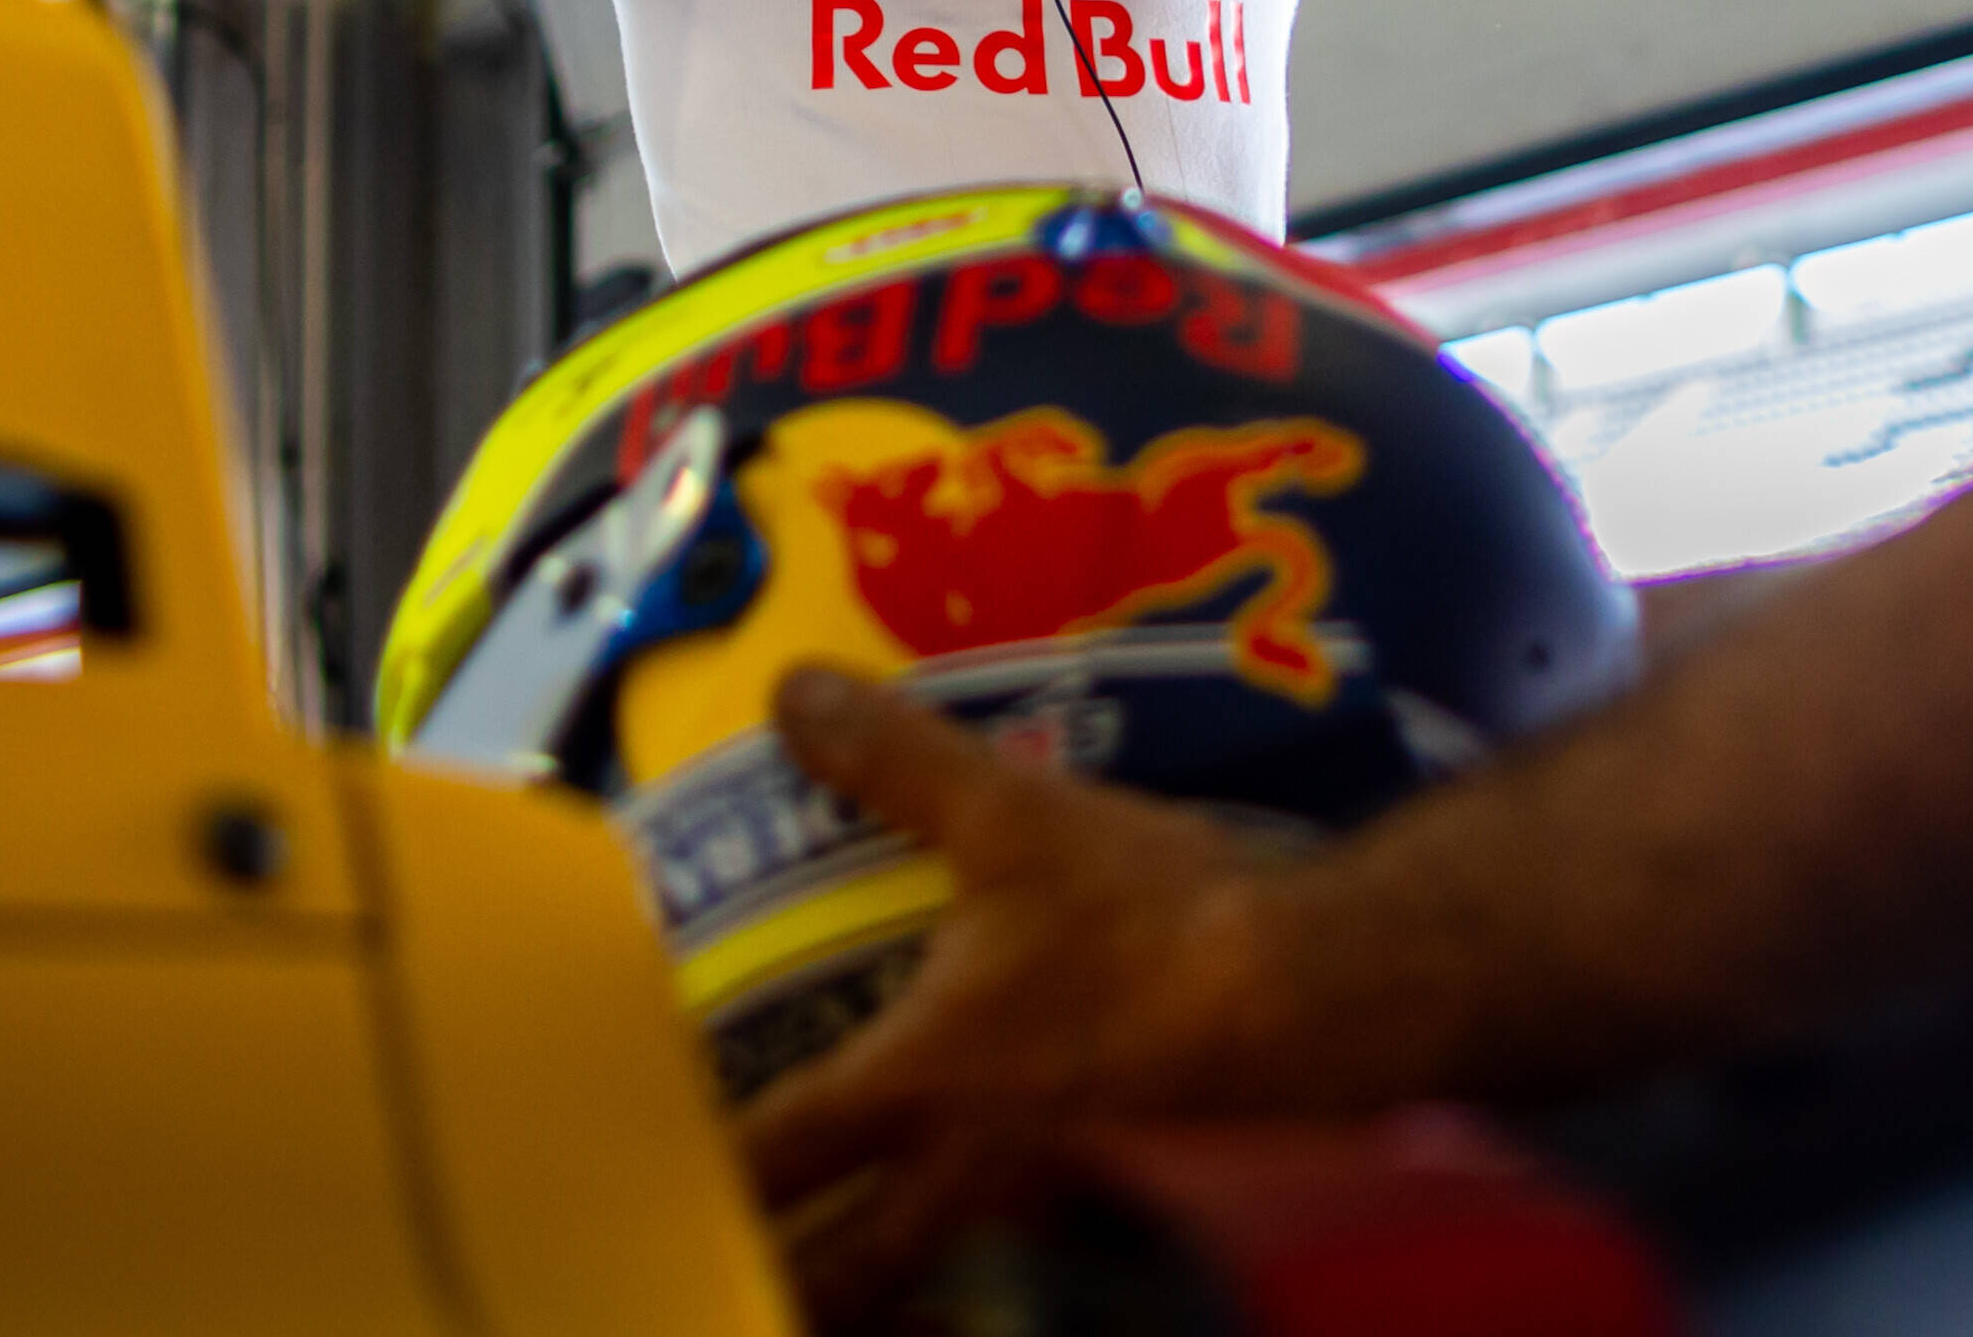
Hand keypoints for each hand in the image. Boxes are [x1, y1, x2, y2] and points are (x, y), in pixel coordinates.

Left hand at [737, 665, 1281, 1321]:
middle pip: (843, 1283)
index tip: (644, 1191)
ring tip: (853, 1262)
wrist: (1328, 996)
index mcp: (921, 1088)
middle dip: (786, 1287)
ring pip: (939, 1289)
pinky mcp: (1136, 1215)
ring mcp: (1057, 1215)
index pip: (774, 1161)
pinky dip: (1001, 1271)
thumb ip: (896, 760)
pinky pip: (1040, 1268)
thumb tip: (795, 694)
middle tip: (733, 1273)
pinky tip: (1004, 1229)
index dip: (701, 1180)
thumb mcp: (1015, 818)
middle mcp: (972, 1178)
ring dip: (884, 1286)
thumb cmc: (1158, 919)